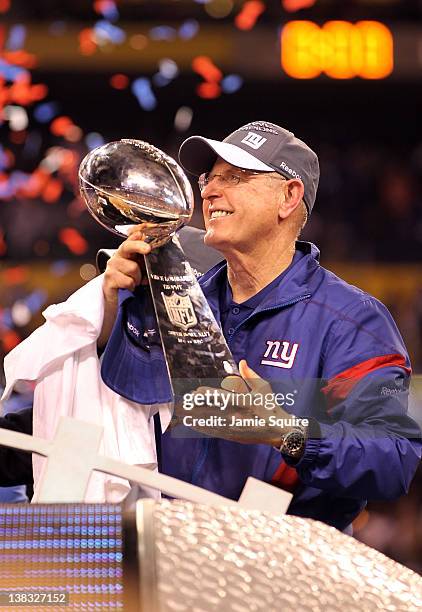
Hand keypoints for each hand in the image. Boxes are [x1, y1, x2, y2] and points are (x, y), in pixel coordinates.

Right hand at [98, 224, 151, 346]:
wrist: (114, 298)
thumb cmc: (130, 280)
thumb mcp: (141, 268)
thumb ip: (148, 258)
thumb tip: (167, 249)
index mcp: (127, 250)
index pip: (133, 235)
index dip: (141, 229)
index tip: (149, 225)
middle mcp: (118, 255)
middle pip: (128, 246)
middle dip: (139, 246)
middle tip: (148, 250)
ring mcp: (112, 266)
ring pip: (132, 268)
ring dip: (137, 277)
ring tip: (135, 281)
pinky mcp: (108, 279)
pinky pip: (127, 281)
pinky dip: (131, 285)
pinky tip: (130, 287)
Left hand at [177, 360, 295, 445]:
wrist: (279, 431)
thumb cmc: (271, 407)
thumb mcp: (263, 388)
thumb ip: (250, 376)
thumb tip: (241, 362)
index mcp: (244, 402)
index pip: (220, 398)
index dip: (206, 395)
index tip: (196, 392)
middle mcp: (236, 415)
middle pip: (210, 410)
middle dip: (195, 406)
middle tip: (184, 401)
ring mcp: (233, 427)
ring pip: (209, 422)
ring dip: (194, 417)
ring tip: (181, 413)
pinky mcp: (232, 436)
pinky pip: (213, 431)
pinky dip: (202, 428)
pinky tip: (192, 424)